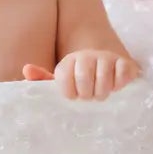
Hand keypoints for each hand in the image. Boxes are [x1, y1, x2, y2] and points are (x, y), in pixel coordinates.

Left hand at [22, 51, 141, 99]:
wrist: (103, 62)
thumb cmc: (79, 78)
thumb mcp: (60, 79)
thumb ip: (42, 78)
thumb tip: (27, 69)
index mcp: (69, 62)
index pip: (64, 79)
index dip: (69, 92)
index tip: (73, 96)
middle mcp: (87, 56)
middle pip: (84, 80)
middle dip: (87, 94)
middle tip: (89, 97)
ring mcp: (107, 58)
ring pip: (104, 80)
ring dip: (102, 92)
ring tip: (101, 94)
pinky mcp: (125, 62)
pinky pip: (123, 74)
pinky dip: (120, 84)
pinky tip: (115, 87)